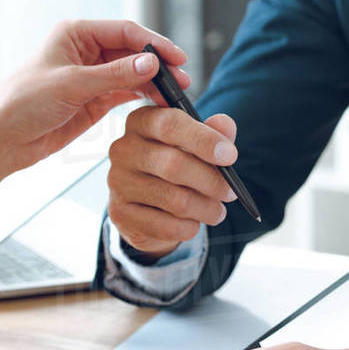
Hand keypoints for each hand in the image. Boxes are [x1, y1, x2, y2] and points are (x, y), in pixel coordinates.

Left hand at [0, 20, 189, 174]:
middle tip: (183, 80)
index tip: (177, 58)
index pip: (125, 31)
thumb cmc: (22, 103)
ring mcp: (93, 75)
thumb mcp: (71, 85)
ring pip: (134, 73)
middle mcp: (87, 51)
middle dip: (159, 64)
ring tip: (176, 95)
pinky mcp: (96, 98)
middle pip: (134, 52)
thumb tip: (151, 63)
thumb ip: (114, 74)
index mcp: (76, 34)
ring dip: (155, 83)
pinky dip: (145, 97)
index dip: (154, 43)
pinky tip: (160, 104)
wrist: (2, 139)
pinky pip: (128, 92)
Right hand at [107, 107, 239, 256]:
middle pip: (173, 164)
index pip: (169, 124)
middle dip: (211, 181)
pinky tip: (193, 224)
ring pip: (174, 199)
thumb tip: (225, 124)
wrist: (149, 205)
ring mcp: (118, 182)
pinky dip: (188, 228)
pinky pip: (164, 225)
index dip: (204, 140)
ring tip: (217, 212)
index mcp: (142, 122)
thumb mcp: (197, 145)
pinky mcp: (120, 213)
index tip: (230, 156)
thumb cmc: (178, 165)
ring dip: (205, 209)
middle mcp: (124, 149)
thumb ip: (214, 132)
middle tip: (230, 192)